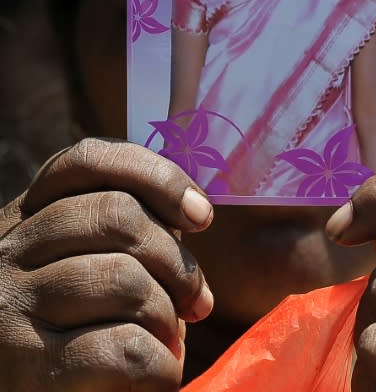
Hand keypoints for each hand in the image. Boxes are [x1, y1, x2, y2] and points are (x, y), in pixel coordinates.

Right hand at [0, 138, 213, 390]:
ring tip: (169, 340)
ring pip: (125, 280)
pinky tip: (161, 374)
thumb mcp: (90, 264)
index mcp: (26, 215)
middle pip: (119, 215)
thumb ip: (129, 231)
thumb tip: (195, 211)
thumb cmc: (76, 332)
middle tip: (198, 300)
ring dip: (168, 315)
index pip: (88, 158)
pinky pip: (123, 349)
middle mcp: (8, 250)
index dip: (157, 175)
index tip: (202, 215)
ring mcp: (11, 307)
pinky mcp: (25, 370)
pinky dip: (161, 365)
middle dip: (177, 259)